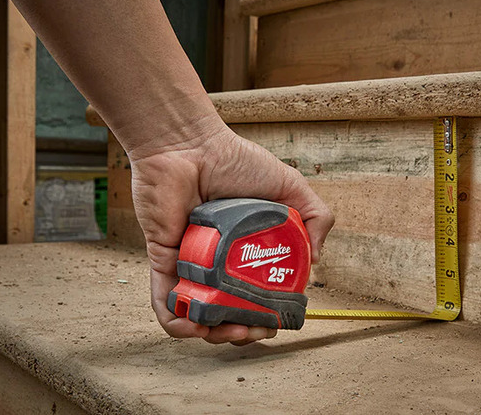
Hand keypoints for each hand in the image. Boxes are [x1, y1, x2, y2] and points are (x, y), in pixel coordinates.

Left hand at [130, 120, 334, 344]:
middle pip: (231, 311)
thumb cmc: (234, 161)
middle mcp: (220, 262)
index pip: (261, 293)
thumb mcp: (290, 186)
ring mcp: (191, 265)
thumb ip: (315, 216)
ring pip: (199, 316)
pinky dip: (177, 324)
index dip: (270, 313)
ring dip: (213, 336)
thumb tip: (317, 261)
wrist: (188, 145)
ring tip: (227, 332)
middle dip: (244, 332)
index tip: (275, 318)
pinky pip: (166, 304)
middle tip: (252, 329)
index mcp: (248, 250)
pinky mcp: (164, 262)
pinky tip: (194, 327)